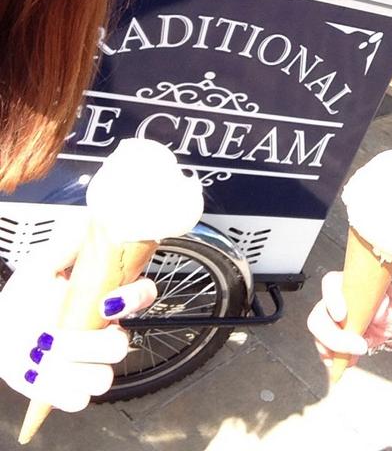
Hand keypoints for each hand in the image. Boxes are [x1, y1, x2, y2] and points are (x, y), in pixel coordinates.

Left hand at [0, 234, 156, 411]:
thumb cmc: (22, 299)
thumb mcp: (42, 264)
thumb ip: (68, 242)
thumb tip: (90, 218)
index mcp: (104, 301)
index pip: (143, 295)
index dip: (135, 298)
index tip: (109, 300)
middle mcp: (103, 334)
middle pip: (124, 346)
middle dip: (91, 343)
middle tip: (63, 334)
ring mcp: (91, 365)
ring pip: (105, 378)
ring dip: (74, 367)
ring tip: (48, 355)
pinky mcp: (74, 392)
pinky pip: (82, 400)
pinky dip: (61, 389)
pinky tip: (45, 374)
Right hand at [307, 271, 391, 369]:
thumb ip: (385, 305)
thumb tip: (378, 309)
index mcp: (349, 284)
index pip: (330, 284)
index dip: (331, 299)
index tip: (341, 315)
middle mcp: (336, 302)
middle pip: (319, 316)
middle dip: (334, 336)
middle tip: (358, 345)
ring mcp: (334, 322)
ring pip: (320, 336)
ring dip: (335, 350)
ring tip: (356, 356)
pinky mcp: (337, 341)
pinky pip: (326, 351)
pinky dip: (335, 360)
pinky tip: (349, 361)